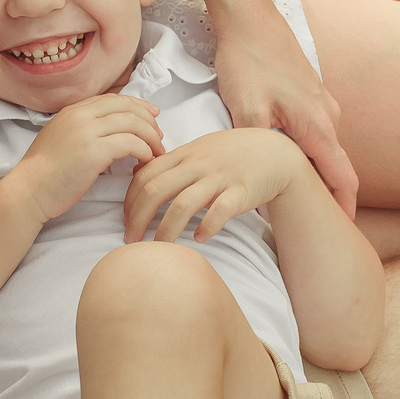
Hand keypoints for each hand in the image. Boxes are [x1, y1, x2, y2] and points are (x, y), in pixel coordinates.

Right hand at [4, 95, 165, 223]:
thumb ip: (83, 129)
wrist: (28, 190)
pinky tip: (145, 162)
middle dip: (148, 120)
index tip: (152, 116)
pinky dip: (144, 151)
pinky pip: (130, 143)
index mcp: (72, 111)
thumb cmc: (45, 173)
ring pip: (133, 123)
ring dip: (150, 137)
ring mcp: (87, 131)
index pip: (114, 99)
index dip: (137, 105)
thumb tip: (109, 132)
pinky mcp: (94, 151)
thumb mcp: (62, 139)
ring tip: (156, 152)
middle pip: (127, 107)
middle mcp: (80, 115)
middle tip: (159, 137)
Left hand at [125, 128, 305, 244]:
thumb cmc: (232, 154)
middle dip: (138, 219)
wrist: (274, 153)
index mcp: (184, 155)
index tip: (125, 221)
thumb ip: (170, 163)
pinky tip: (199, 238)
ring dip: (166, 231)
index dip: (129, 201)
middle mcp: (198, 165)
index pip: (145, 175)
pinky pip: (219, 211)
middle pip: (156, 191)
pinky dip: (207, 227)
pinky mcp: (240, 192)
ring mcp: (219, 178)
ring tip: (159, 249)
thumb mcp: (198, 149)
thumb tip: (137, 173)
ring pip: (183, 205)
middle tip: (131, 241)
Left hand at [212, 19, 357, 217]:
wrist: (250, 17)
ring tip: (299, 197)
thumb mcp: (246, 112)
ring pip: (325, 147)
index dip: (344, 208)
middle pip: (337, 166)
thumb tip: (260, 197)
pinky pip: (317, 131)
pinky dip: (309, 151)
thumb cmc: (247, 62)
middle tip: (316, 223)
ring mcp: (322, 102)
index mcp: (317, 126)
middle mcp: (328, 115)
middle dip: (330, 196)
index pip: (342, 178)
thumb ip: (257, 156)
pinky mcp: (311, 92)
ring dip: (317, 172)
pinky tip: (287, 159)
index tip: (342, 232)